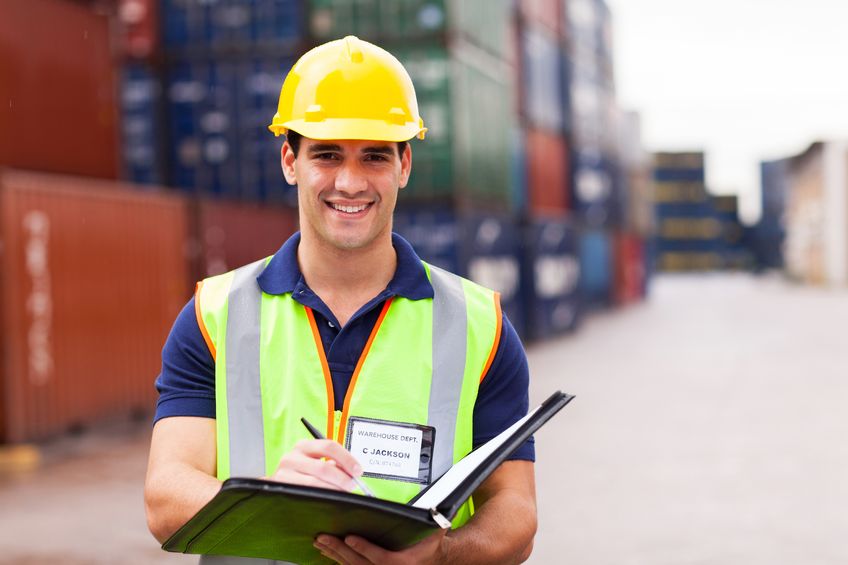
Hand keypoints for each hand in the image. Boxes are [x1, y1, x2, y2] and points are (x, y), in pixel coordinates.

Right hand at [267, 439, 362, 491]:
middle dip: (342, 478)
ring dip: (333, 490)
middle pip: (323, 467)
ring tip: (343, 494)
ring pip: (315, 483)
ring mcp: (284, 474)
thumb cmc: (302, 474)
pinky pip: (306, 494)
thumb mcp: (316, 463)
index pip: (329, 446)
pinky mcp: (281, 489)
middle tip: (352, 485)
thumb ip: (333, 465)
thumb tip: (353, 473)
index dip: (347, 459)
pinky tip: (328, 500)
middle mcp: (292, 457)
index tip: (358, 470)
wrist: (278, 487)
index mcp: (304, 446)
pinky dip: (321, 497)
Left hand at [313, 529, 447, 564]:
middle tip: (324, 537)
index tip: (350, 537)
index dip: (364, 548)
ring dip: (335, 555)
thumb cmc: (431, 544)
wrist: (432, 560)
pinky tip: (327, 552)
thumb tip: (434, 509)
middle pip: (360, 564)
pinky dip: (338, 560)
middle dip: (340, 550)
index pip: (382, 558)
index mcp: (405, 563)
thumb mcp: (436, 532)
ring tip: (320, 542)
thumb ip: (435, 521)